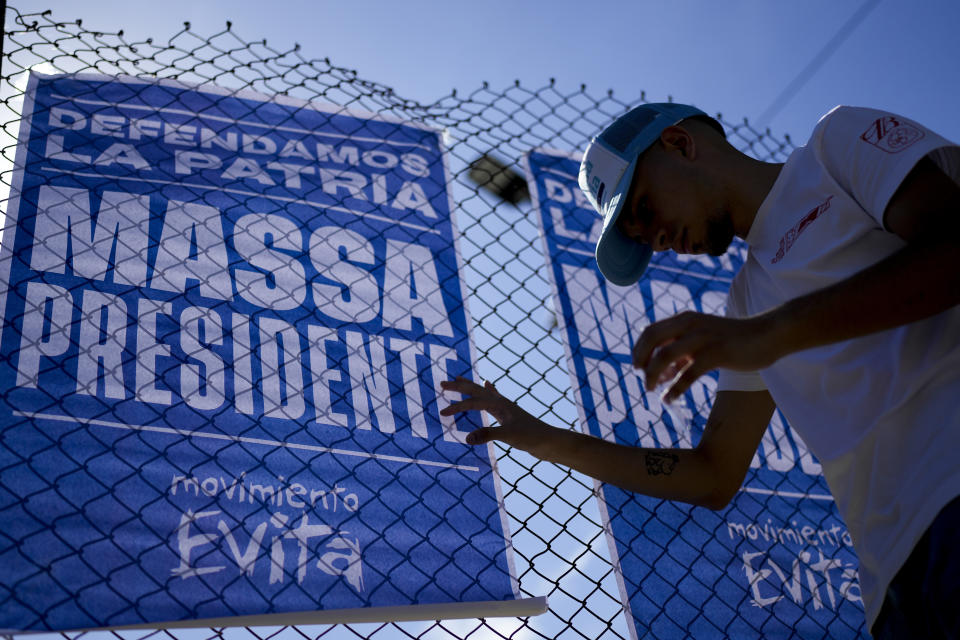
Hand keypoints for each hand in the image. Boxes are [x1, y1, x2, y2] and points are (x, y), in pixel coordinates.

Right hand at [440, 377, 555, 453]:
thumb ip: (488, 435)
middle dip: (459, 387)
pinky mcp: (508, 414)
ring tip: (459, 378)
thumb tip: (466, 438)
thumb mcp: (509, 436)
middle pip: (477, 390)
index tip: (442, 413)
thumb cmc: (532, 437)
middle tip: (442, 383)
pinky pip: (493, 398)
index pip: (473, 402)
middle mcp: (502, 402)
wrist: (550, 441)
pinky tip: (487, 384)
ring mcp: (506, 407)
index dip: (457, 407)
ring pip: (483, 392)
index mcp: (500, 404)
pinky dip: (488, 390)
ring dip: (470, 386)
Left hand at [633, 311, 782, 400]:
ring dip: (653, 376)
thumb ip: (682, 351)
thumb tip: (662, 372)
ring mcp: (703, 338)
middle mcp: (690, 324)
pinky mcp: (717, 353)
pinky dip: (674, 389)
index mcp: (685, 319)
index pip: (650, 331)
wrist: (767, 335)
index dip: (639, 350)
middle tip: (642, 379)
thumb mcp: (703, 340)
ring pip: (665, 356)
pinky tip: (670, 399)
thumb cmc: (734, 340)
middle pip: (652, 340)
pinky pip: (687, 374)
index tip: (638, 367)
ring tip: (652, 391)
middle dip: (641, 361)